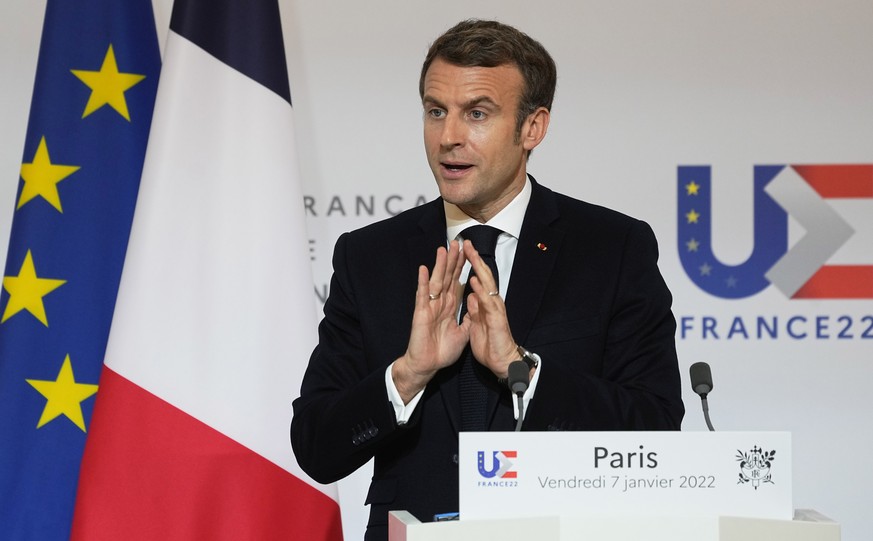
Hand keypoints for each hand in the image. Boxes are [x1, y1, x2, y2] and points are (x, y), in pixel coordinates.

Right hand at [393, 240, 468, 402]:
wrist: (428, 366)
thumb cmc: (442, 352)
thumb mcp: (463, 334)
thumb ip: (468, 319)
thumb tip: (476, 307)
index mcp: (450, 307)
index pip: (457, 282)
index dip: (463, 268)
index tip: (468, 253)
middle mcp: (440, 303)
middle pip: (448, 277)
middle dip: (453, 260)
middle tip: (458, 242)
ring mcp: (430, 306)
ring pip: (436, 281)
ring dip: (440, 265)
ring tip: (443, 249)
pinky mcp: (421, 313)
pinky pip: (422, 296)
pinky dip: (423, 282)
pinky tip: (423, 269)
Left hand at [462, 240, 517, 379]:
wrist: (502, 362)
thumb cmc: (491, 345)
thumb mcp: (477, 325)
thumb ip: (475, 310)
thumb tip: (471, 297)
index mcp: (485, 304)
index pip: (478, 279)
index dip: (470, 265)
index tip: (462, 251)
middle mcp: (491, 302)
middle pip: (483, 275)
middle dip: (474, 259)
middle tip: (465, 242)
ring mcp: (495, 309)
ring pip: (487, 283)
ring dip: (478, 267)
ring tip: (469, 252)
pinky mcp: (496, 319)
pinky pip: (486, 302)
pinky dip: (480, 290)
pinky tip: (474, 279)